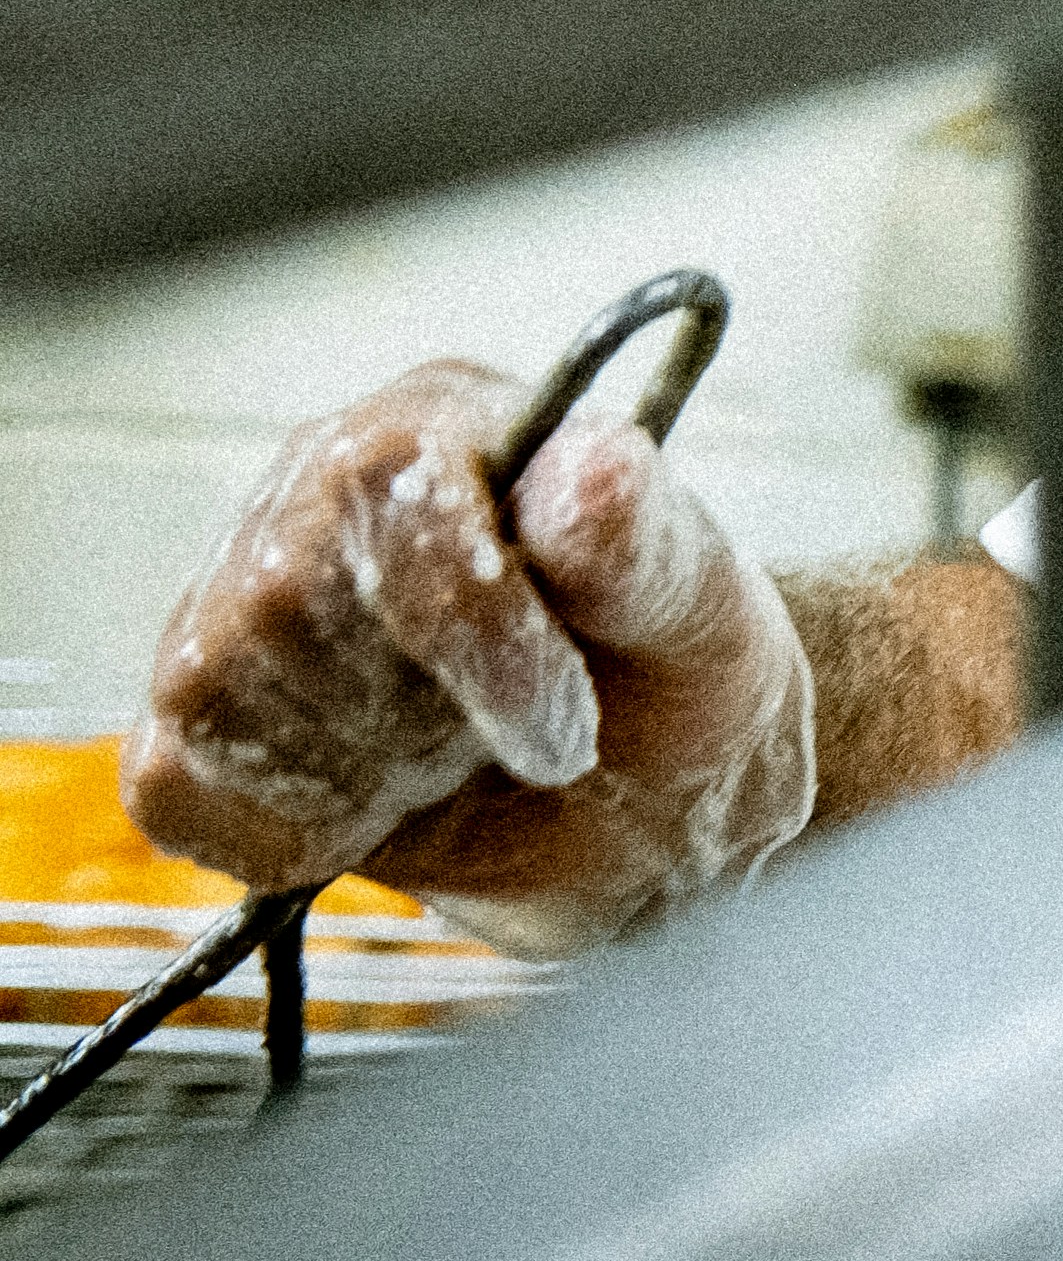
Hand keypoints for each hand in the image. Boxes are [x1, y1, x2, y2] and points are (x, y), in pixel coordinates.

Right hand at [123, 362, 815, 960]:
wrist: (657, 792)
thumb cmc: (679, 676)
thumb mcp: (693, 613)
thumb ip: (641, 542)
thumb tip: (593, 465)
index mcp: (435, 428)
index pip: (392, 502)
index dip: (474, 638)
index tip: (563, 731)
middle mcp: (310, 494)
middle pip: (282, 613)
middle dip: (421, 717)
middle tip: (512, 735)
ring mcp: (235, 602)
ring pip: (212, 701)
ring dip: (360, 775)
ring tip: (450, 756)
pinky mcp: (203, 718)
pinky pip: (172, 789)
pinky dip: (282, 832)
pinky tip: (379, 807)